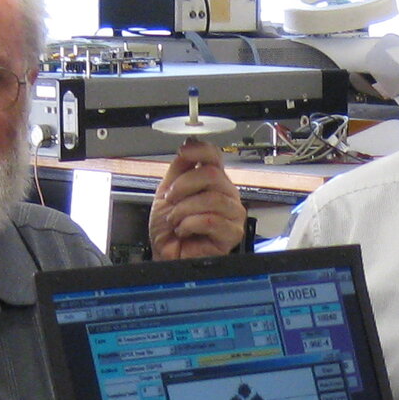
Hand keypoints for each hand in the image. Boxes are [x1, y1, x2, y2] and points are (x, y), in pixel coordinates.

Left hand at [148, 141, 246, 259]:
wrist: (165, 255)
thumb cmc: (169, 230)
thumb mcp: (167, 192)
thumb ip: (179, 168)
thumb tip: (189, 144)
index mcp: (213, 183)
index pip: (215, 157)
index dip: (200, 151)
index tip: (183, 152)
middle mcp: (226, 196)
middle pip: (213, 175)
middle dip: (184, 186)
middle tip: (171, 199)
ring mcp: (232, 215)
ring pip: (212, 198)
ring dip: (185, 209)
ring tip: (176, 220)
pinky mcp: (233, 234)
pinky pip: (212, 220)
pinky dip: (190, 224)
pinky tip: (184, 231)